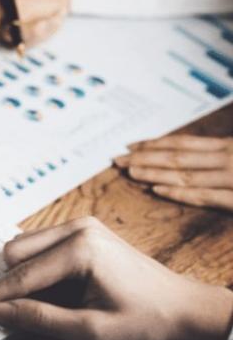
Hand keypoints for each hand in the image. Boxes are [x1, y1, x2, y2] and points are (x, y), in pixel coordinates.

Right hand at [0, 0, 69, 61]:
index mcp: (0, 4)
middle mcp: (10, 17)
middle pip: (9, 36)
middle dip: (25, 35)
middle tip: (40, 23)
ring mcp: (25, 24)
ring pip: (27, 39)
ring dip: (41, 31)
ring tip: (51, 16)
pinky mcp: (40, 27)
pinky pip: (44, 36)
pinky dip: (52, 27)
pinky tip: (56, 14)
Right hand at [0, 217, 232, 339]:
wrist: (184, 309)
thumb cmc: (147, 319)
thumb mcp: (90, 331)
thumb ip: (40, 319)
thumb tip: (1, 310)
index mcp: (80, 249)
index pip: (21, 275)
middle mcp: (78, 229)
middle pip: (15, 251)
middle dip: (8, 284)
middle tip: (9, 312)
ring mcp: (81, 227)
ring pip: (25, 245)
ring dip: (23, 275)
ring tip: (44, 303)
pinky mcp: (84, 232)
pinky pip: (41, 245)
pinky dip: (37, 268)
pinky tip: (54, 290)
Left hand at [114, 135, 232, 211]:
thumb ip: (220, 153)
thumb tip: (196, 156)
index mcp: (228, 145)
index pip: (182, 143)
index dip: (153, 144)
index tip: (130, 146)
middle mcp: (228, 158)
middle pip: (177, 157)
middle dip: (144, 157)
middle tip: (118, 159)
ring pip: (185, 175)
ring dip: (154, 173)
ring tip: (130, 172)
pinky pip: (205, 196)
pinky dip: (180, 193)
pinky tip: (157, 190)